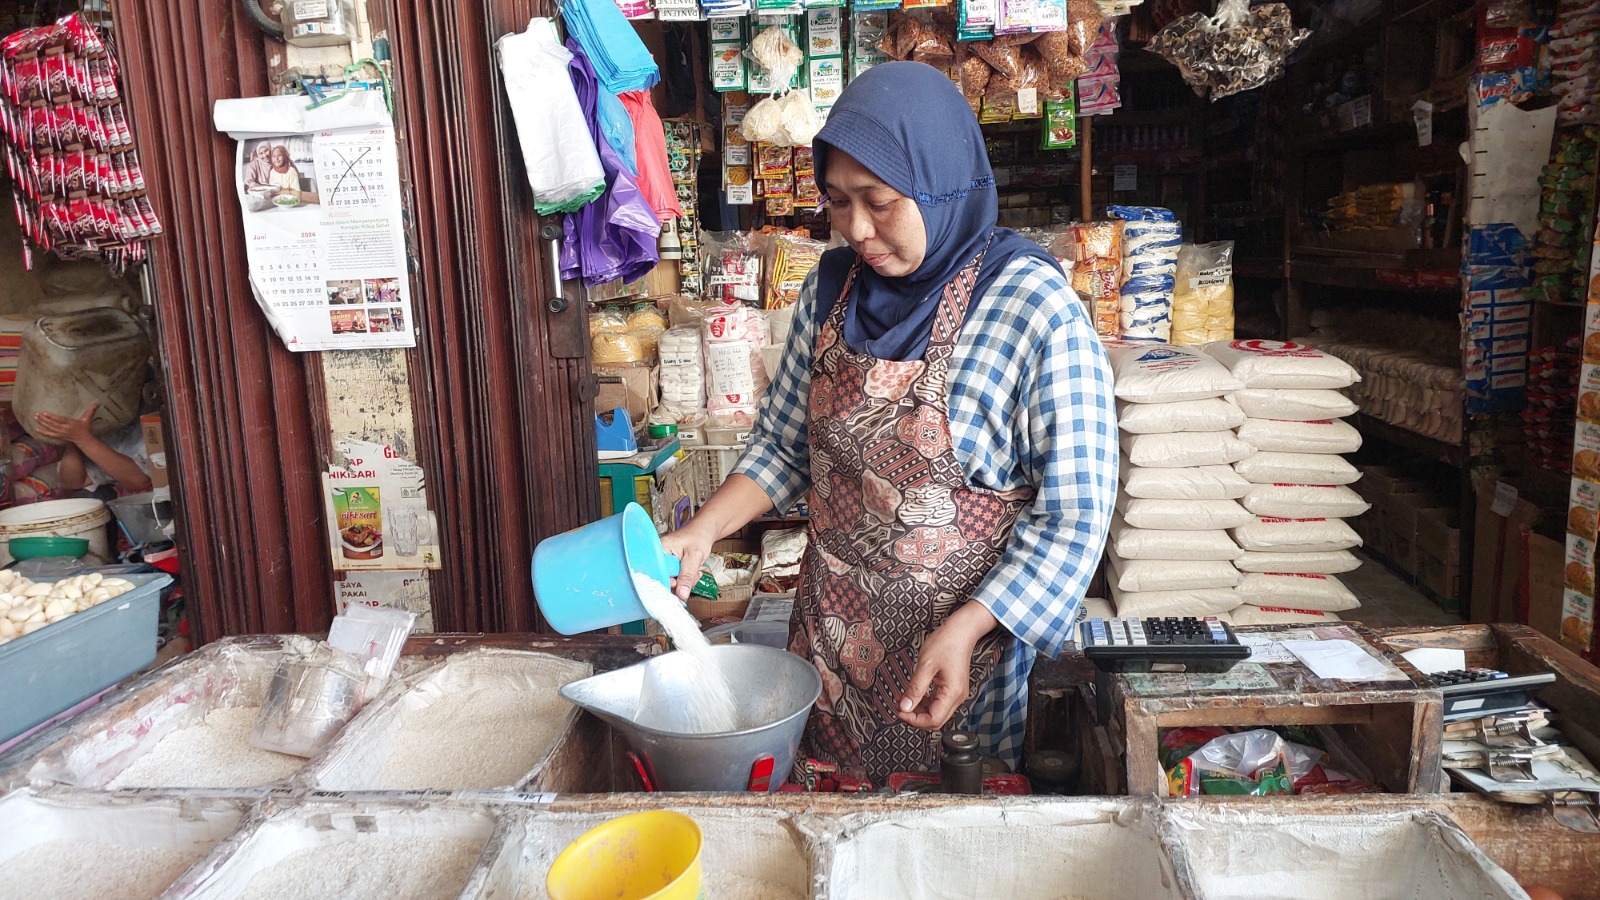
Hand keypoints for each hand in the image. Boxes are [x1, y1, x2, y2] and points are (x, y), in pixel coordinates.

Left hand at [33, 404, 97, 444]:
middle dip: (44, 419)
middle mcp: (65, 429)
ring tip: (36, 418)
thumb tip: (96, 404)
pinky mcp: (59, 436)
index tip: (44, 413)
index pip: (59, 420)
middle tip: (36, 414)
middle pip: (52, 424)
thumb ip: (90, 411)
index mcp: (70, 423)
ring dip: (42, 423)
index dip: (51, 417)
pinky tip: (37, 429)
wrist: (84, 440)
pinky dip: (43, 432)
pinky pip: (49, 435)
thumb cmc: (85, 429)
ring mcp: (61, 433)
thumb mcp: (87, 420)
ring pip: (49, 428)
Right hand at [659, 516, 717, 600]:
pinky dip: (687, 579)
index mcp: (660, 550)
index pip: (657, 572)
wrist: (705, 532)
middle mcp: (661, 557)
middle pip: (664, 579)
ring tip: (694, 571)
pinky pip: (678, 579)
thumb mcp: (694, 557)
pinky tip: (693, 571)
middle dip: (679, 582)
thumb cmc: (698, 536)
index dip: (667, 582)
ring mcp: (667, 563)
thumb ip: (687, 576)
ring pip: (673, 582)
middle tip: (690, 577)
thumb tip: (681, 593)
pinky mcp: (673, 567)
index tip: (677, 585)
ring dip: (686, 581)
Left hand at [898, 601, 999, 730]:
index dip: (915, 720)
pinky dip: (925, 702)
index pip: (933, 719)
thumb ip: (915, 688)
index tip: (899, 711)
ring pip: (936, 712)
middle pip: (936, 720)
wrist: (961, 630)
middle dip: (916, 717)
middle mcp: (957, 697)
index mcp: (952, 693)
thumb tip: (905, 707)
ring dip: (919, 710)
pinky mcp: (953, 688)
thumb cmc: (946, 643)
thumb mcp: (926, 665)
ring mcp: (956, 693)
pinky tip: (913, 695)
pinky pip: (938, 702)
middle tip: (899, 708)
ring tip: (903, 700)